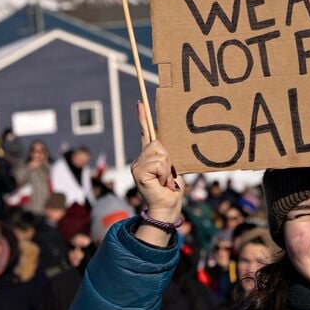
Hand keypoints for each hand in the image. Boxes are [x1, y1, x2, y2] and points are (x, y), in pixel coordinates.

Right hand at [130, 102, 183, 223]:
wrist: (168, 206)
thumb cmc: (172, 188)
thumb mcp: (172, 166)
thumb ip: (166, 154)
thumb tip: (164, 142)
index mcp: (149, 156)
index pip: (145, 132)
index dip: (143, 117)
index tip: (141, 102)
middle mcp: (140, 158)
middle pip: (157, 142)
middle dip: (168, 158)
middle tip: (168, 175)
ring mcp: (137, 165)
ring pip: (159, 153)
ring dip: (167, 167)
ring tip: (165, 180)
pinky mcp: (138, 171)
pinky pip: (158, 162)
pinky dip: (164, 173)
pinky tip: (161, 183)